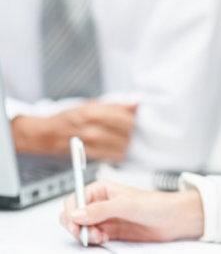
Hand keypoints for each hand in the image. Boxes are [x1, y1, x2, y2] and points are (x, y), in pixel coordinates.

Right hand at [12, 102, 137, 161]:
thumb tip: (135, 104)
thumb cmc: (69, 118)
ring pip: (118, 144)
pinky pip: (109, 155)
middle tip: (128, 130)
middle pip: (123, 130)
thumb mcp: (90, 105)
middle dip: (129, 131)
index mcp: (94, 111)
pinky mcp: (86, 153)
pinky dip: (116, 154)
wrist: (46, 134)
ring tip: (123, 141)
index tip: (131, 119)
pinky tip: (116, 151)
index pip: (123, 115)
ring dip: (124, 143)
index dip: (131, 118)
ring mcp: (89, 141)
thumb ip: (114, 105)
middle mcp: (92, 126)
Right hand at [60, 180, 203, 244]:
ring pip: (81, 228)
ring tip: (101, 235)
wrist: (172, 219)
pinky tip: (104, 238)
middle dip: (76, 226)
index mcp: (101, 189)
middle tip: (87, 234)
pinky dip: (94, 240)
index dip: (70, 212)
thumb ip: (100, 210)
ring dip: (86, 234)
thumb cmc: (154, 204)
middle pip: (73, 215)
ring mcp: (104, 217)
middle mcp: (100, 202)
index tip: (76, 224)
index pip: (74, 199)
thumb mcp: (126, 205)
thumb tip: (76, 213)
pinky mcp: (109, 231)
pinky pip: (91, 237)